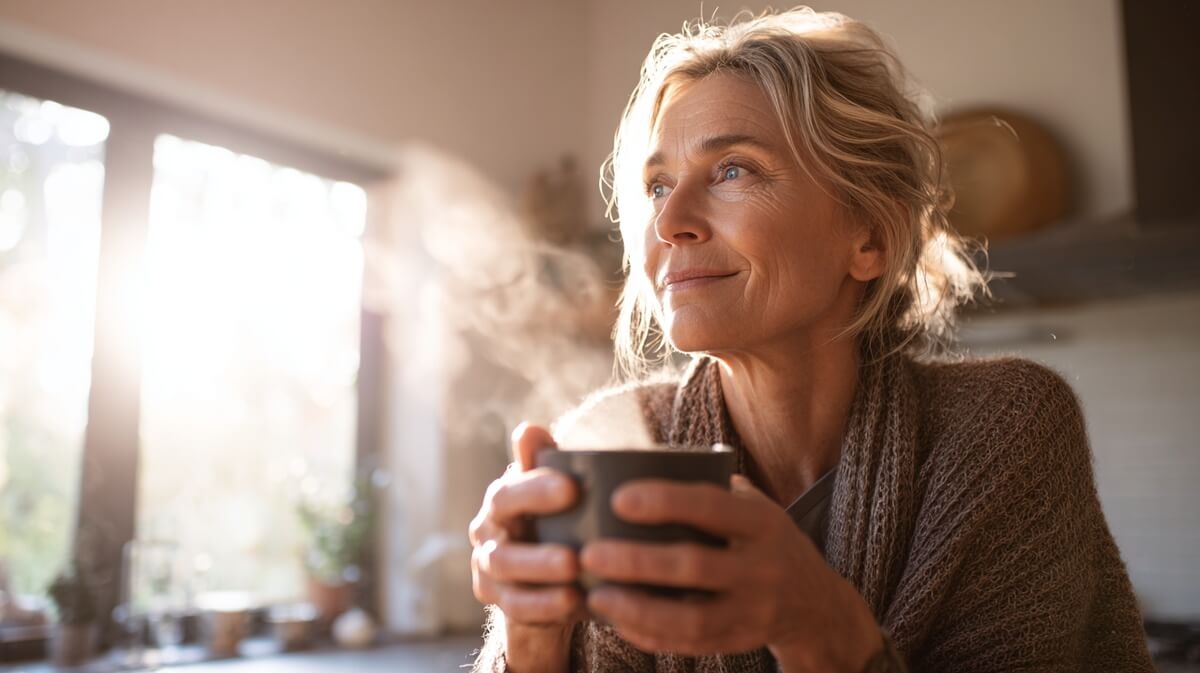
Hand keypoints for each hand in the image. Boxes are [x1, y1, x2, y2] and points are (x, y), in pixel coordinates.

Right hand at [468, 423, 581, 672]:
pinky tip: (573, 601)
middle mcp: (487, 532)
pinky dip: (543, 604)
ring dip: (539, 573)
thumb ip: (544, 463)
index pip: (508, 494)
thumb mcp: (559, 493)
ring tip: (575, 575)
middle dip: (537, 545)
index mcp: (502, 501)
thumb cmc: (560, 520)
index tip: (573, 488)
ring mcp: (488, 569)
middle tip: (575, 553)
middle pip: (502, 541)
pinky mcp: (497, 601)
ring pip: (505, 571)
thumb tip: (529, 429)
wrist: (552, 574)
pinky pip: (515, 606)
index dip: (535, 491)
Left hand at [579, 475, 881, 671]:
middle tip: (590, 552)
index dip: (666, 501)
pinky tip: (618, 619)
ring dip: (638, 607)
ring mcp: (753, 612)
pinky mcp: (740, 642)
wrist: (816, 603)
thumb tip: (639, 461)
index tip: (619, 499)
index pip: (712, 508)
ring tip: (597, 594)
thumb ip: (710, 489)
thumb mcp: (754, 508)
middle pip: (695, 566)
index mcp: (763, 523)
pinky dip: (651, 634)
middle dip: (637, 561)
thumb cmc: (764, 540)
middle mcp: (763, 568)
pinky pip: (690, 644)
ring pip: (691, 618)